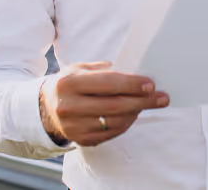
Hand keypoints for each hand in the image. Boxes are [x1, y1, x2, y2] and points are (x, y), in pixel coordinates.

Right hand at [38, 61, 169, 146]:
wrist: (45, 109)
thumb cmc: (70, 83)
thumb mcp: (80, 68)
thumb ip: (105, 69)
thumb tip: (135, 72)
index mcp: (69, 83)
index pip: (107, 83)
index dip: (132, 84)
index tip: (151, 84)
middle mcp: (68, 106)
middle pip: (114, 105)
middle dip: (143, 101)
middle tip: (162, 98)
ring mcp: (73, 126)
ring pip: (115, 121)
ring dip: (136, 113)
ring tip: (149, 104)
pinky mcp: (80, 139)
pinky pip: (110, 133)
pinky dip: (126, 123)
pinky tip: (133, 114)